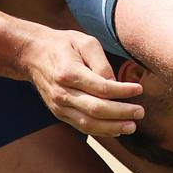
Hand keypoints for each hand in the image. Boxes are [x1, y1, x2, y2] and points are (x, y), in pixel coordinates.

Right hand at [19, 27, 143, 135]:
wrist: (32, 54)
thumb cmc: (63, 45)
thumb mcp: (84, 42)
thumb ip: (101, 63)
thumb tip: (115, 84)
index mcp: (69, 73)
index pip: (101, 88)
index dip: (122, 91)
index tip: (139, 89)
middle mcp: (62, 93)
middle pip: (96, 109)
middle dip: (121, 113)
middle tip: (140, 112)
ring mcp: (59, 106)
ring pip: (88, 124)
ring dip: (112, 127)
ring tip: (132, 126)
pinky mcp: (59, 113)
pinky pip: (81, 126)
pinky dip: (100, 131)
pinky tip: (116, 129)